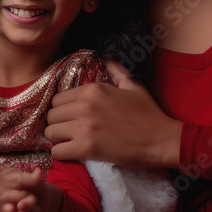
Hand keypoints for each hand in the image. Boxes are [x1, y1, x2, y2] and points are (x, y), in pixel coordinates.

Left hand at [45, 60, 181, 168]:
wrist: (162, 140)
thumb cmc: (149, 114)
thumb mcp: (133, 85)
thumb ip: (116, 71)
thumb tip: (107, 57)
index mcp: (92, 89)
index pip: (57, 98)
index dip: (61, 109)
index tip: (69, 117)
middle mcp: (84, 105)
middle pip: (51, 115)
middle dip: (57, 124)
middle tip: (68, 131)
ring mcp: (84, 127)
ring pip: (50, 132)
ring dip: (57, 139)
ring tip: (69, 142)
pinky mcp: (87, 148)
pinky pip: (58, 151)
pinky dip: (62, 154)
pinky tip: (72, 153)